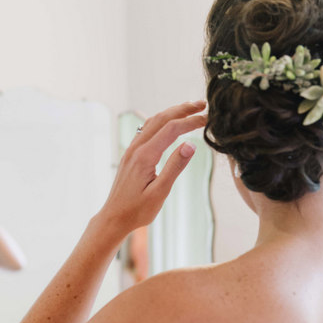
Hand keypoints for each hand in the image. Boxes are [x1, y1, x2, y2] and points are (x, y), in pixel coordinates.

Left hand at [101, 100, 206, 233]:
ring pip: (153, 122)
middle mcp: (136, 148)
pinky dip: (162, 121)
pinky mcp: (131, 154)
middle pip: (162, 118)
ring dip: (172, 112)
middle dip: (183, 109)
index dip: (191, 121)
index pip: (171, 129)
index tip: (208, 119)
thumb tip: (190, 145)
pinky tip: (170, 123)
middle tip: (203, 104)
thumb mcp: (160, 192)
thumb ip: (175, 167)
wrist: (114, 217)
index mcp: (145, 156)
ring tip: (190, 109)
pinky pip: (147, 130)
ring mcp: (132, 150)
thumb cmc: (137, 210)